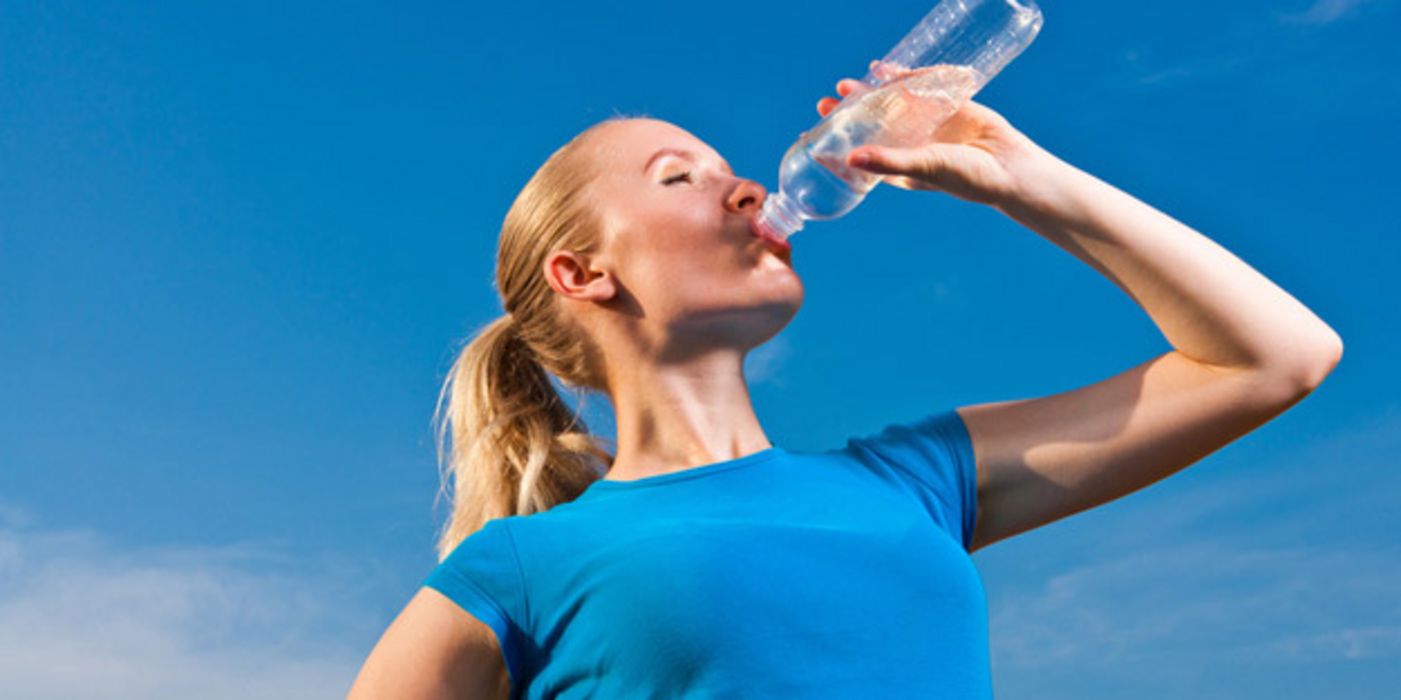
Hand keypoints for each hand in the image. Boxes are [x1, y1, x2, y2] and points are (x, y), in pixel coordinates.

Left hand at [816, 63, 1052, 207]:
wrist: (1011, 166)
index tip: (815, 135)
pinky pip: (919, 88)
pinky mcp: (946, 106)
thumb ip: (888, 161)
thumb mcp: (922, 169)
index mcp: (899, 167)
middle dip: (848, 115)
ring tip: (847, 84)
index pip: (860, 155)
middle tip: (826, 102)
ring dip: (869, 94)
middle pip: (871, 126)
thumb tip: (850, 157)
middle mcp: (910, 144)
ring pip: (891, 105)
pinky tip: (886, 68)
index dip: (838, 145)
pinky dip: (903, 77)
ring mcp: (927, 124)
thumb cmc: (966, 178)